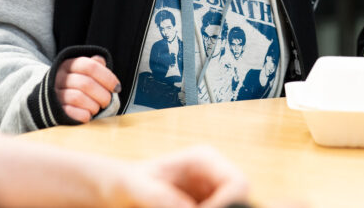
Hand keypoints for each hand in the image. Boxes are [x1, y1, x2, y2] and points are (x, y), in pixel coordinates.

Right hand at [55, 55, 119, 122]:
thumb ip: (94, 65)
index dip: (107, 77)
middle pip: (86, 84)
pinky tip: (88, 115)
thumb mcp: (83, 72)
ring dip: (94, 106)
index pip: (90, 66)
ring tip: (97, 108)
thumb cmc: (75, 85)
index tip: (117, 88)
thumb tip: (102, 61)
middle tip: (107, 101)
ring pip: (78, 98)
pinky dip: (84, 115)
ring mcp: (55, 94)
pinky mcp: (54, 110)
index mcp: (69, 64)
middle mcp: (59, 77)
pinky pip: (71, 112)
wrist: (53, 101)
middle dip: (103, 95)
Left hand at [119, 146, 248, 207]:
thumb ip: (161, 197)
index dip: (228, 205)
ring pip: (233, 206)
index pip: (237, 182)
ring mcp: (213, 191)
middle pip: (241, 198)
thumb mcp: (138, 188)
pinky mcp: (207, 204)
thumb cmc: (128, 182)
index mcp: (204, 159)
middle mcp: (214, 174)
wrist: (122, 190)